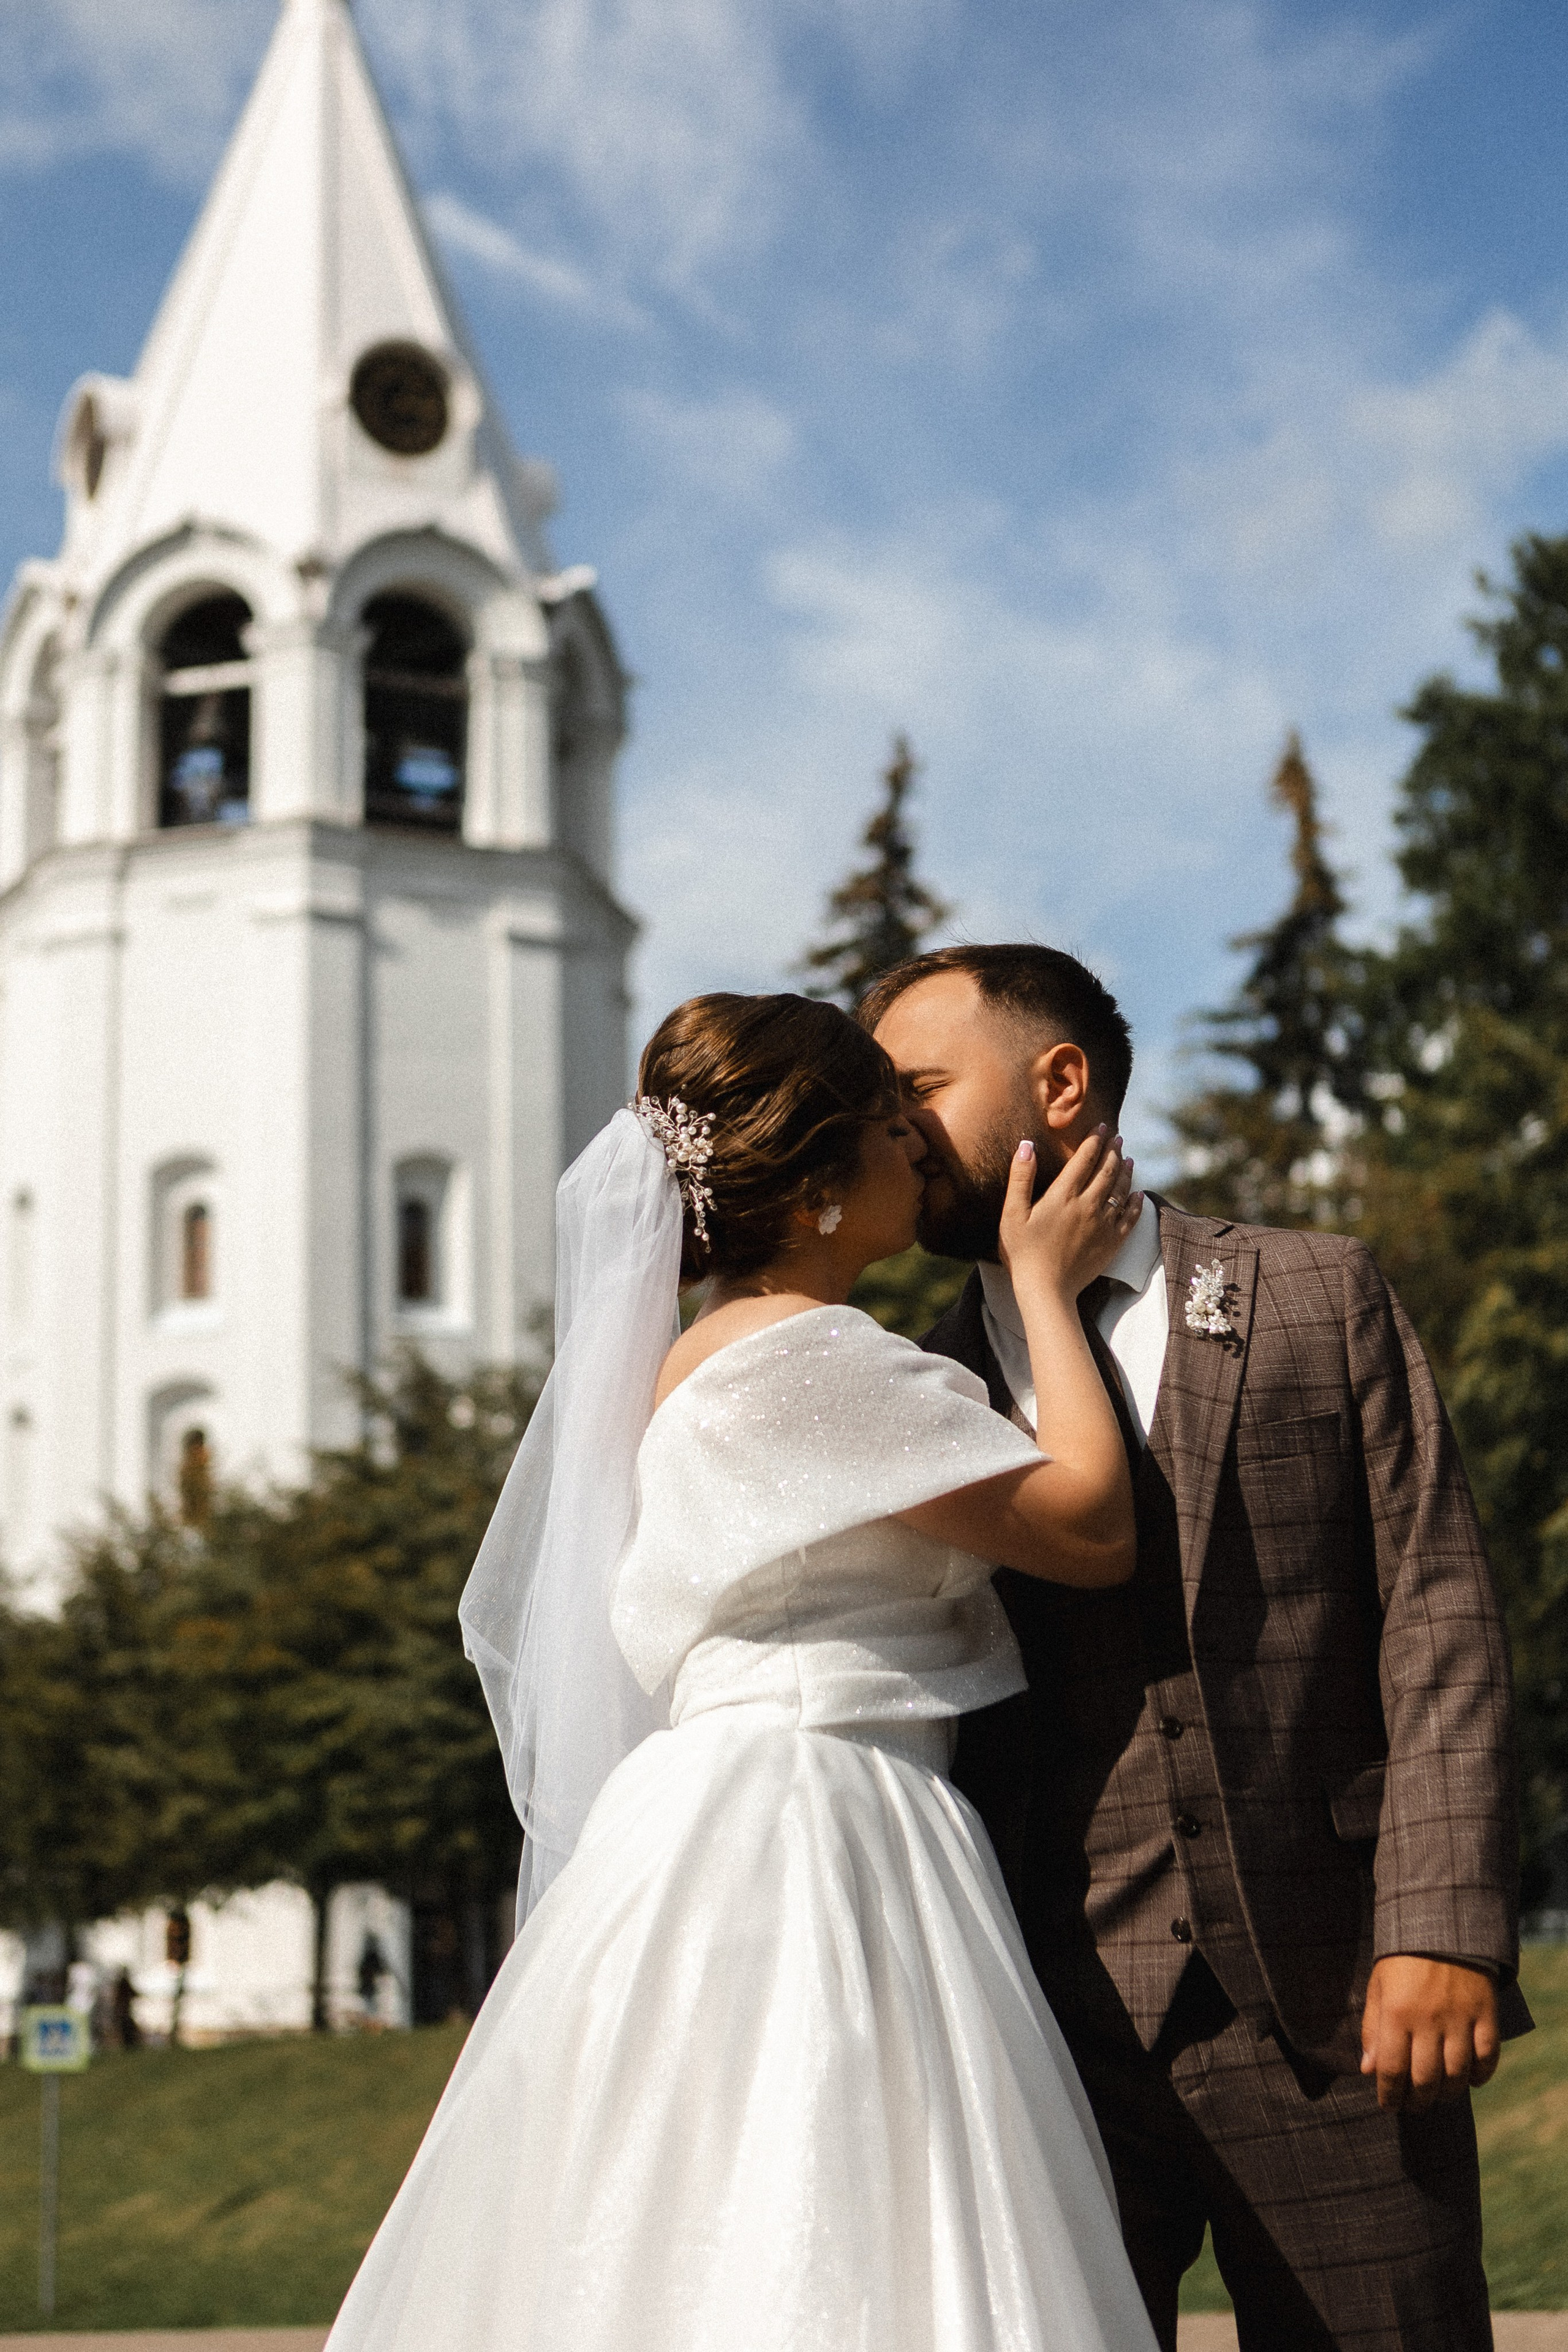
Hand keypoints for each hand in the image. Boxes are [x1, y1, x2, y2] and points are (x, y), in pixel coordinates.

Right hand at [999, 1128, 1141, 1302]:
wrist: (1046, 1290)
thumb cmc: (1023, 1252)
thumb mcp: (1012, 1213)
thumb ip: (1020, 1178)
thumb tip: (1027, 1145)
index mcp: (1063, 1195)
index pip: (1084, 1159)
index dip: (1094, 1140)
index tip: (1102, 1127)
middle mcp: (1088, 1205)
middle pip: (1106, 1171)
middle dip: (1113, 1151)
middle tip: (1118, 1138)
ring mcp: (1103, 1224)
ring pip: (1121, 1190)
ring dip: (1125, 1172)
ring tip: (1128, 1159)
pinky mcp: (1112, 1243)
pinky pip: (1130, 1218)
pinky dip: (1136, 1203)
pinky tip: (1138, 1194)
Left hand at [1359, 1956, 1500, 2112]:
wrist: (1443, 1927)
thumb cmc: (1402, 1961)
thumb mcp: (1378, 1988)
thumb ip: (1372, 2029)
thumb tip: (1368, 2070)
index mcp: (1396, 2014)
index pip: (1392, 2071)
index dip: (1389, 2096)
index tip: (1389, 2105)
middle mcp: (1428, 2020)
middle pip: (1425, 2081)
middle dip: (1417, 2101)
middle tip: (1414, 2105)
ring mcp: (1460, 2019)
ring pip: (1456, 2076)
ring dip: (1446, 2094)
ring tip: (1438, 2094)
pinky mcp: (1485, 2015)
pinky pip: (1487, 2059)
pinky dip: (1479, 2076)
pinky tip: (1469, 2079)